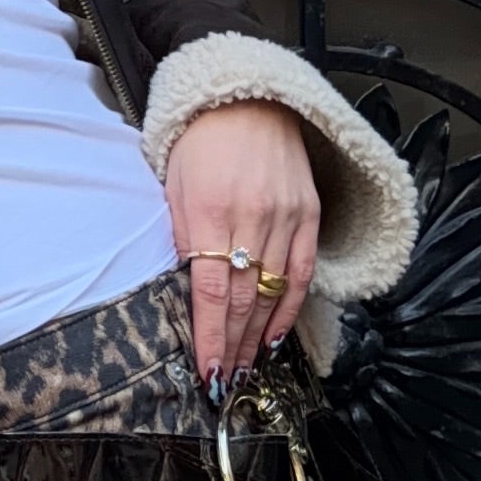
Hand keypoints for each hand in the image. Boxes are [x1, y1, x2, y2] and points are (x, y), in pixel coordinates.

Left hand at [166, 102, 319, 382]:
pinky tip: (277, 336)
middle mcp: (251, 216)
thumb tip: (184, 292)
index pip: (209, 291)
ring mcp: (285, 216)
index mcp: (209, 210)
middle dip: (232, 346)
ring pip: (272, 292)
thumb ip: (180, 237)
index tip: (208, 371)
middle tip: (226, 382)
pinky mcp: (308, 213)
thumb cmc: (199, 142)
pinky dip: (290, 309)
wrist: (247, 97)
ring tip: (246, 368)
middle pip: (241, 299)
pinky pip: (301, 272)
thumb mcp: (172, 184)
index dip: (210, 337)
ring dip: (258, 337)